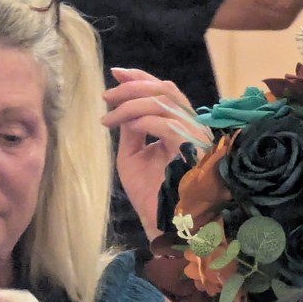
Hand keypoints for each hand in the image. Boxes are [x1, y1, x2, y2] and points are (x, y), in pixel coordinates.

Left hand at [103, 68, 208, 240]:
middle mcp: (195, 128)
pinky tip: (115, 125)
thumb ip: (131, 131)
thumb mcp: (133, 158)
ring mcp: (197, 137)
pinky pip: (163, 123)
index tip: (117, 74)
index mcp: (184, 129)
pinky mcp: (193, 149)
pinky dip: (135, 119)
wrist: (164, 228)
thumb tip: (123, 108)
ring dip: (129, 103)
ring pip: (163, 102)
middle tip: (107, 92)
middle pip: (167, 90)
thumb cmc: (151, 198)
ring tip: (106, 113)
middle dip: (134, 84)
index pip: (167, 93)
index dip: (142, 79)